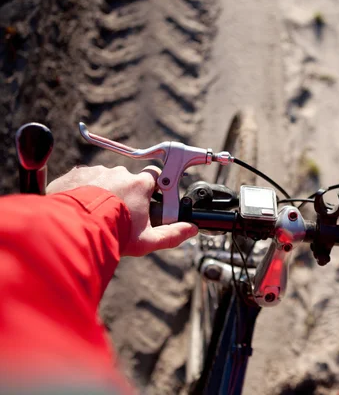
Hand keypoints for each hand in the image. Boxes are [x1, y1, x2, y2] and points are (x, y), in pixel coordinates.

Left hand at [47, 165, 197, 256]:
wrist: (74, 228)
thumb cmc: (114, 234)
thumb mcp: (147, 239)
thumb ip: (172, 234)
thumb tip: (191, 229)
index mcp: (140, 184)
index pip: (154, 176)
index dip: (154, 187)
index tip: (151, 198)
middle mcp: (119, 173)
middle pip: (127, 179)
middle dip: (125, 193)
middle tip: (120, 214)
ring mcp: (95, 172)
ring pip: (103, 179)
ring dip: (102, 192)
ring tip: (96, 213)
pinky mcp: (74, 175)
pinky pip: (82, 180)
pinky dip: (82, 191)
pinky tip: (80, 208)